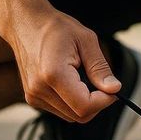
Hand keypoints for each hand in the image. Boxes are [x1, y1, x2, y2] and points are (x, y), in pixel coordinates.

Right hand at [6, 7, 120, 122]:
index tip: (112, 90)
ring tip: (83, 77)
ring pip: (70, 116)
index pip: (84, 106)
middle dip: (96, 104)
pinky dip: (72, 102)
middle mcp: (40, 89)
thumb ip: (100, 68)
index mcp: (54, 74)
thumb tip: (114, 89)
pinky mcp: (32, 98)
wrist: (25, 23)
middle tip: (102, 84)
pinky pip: (60, 110)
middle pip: (78, 116)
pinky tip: (71, 82)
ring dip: (84, 103)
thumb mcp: (86, 40)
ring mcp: (33, 95)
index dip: (104, 101)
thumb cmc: (55, 27)